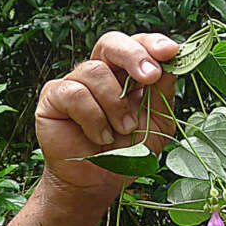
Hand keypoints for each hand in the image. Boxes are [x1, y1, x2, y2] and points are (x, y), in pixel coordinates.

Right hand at [36, 31, 178, 198]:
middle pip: (111, 42)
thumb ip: (163, 93)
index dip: (153, 43)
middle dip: (133, 55)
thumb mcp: (158, 123)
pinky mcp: (53, 96)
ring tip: (122, 130)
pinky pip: (75, 93)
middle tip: (150, 76)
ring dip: (115, 105)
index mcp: (126, 73)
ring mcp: (74, 82)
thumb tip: (172, 64)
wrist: (99, 183)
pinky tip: (100, 136)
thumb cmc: (128, 152)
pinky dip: (93, 117)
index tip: (172, 51)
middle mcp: (100, 72)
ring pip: (95, 70)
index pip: (138, 45)